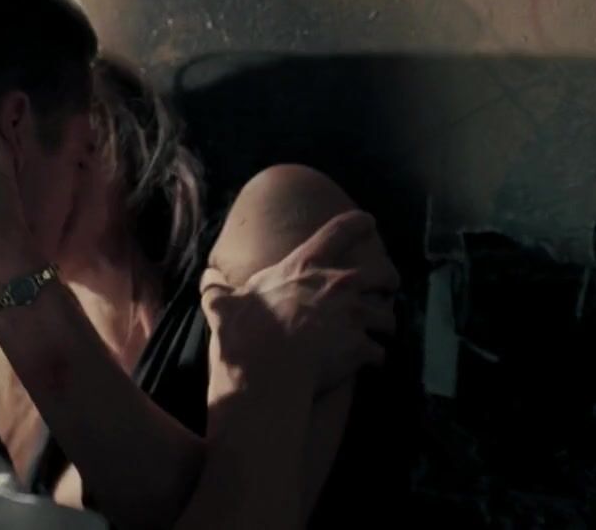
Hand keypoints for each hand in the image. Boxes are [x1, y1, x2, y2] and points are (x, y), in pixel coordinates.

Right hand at [201, 211, 399, 401]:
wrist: (265, 373)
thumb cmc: (245, 333)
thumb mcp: (222, 303)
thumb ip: (216, 287)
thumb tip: (207, 277)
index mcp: (306, 267)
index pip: (339, 230)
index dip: (357, 223)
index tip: (368, 221)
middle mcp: (338, 286)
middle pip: (382, 273)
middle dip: (388, 280)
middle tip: (386, 287)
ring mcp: (354, 318)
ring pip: (387, 316)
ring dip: (384, 324)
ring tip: (379, 332)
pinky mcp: (360, 349)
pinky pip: (379, 352)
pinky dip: (375, 357)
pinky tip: (369, 362)